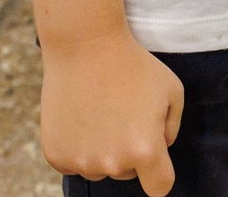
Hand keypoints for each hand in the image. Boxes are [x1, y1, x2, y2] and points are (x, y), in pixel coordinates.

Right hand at [38, 29, 183, 194]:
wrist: (84, 44)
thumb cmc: (133, 64)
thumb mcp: (171, 90)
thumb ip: (172, 127)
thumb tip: (161, 148)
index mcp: (145, 150)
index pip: (160, 187)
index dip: (160, 173)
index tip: (155, 159)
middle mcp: (112, 163)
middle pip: (128, 173)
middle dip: (130, 151)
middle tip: (122, 114)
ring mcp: (81, 161)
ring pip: (99, 169)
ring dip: (101, 150)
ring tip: (100, 111)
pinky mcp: (56, 155)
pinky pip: (73, 163)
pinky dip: (77, 147)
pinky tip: (79, 116)